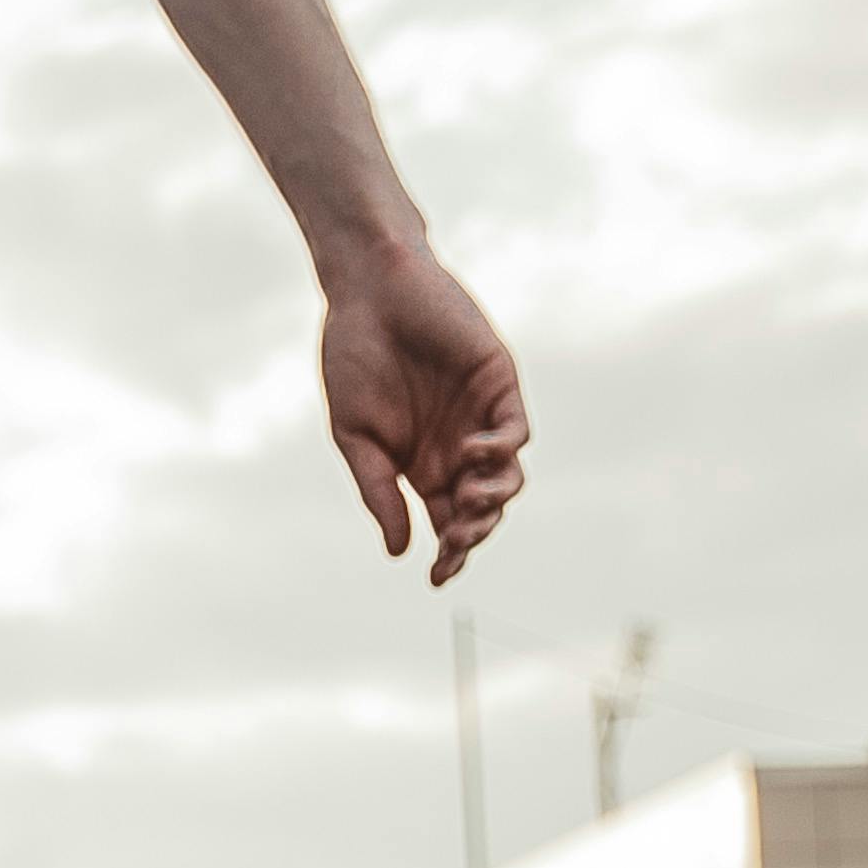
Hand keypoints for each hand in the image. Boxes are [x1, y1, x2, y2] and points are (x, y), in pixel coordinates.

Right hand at [320, 251, 527, 586]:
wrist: (369, 290)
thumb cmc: (353, 357)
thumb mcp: (355, 435)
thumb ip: (378, 490)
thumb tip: (398, 551)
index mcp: (421, 466)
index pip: (447, 521)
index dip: (449, 553)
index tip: (437, 577)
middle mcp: (456, 448)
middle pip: (481, 509)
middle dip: (472, 534)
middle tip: (455, 542)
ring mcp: (481, 417)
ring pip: (506, 478)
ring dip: (493, 500)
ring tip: (469, 502)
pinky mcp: (499, 385)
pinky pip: (515, 432)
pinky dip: (501, 451)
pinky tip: (473, 453)